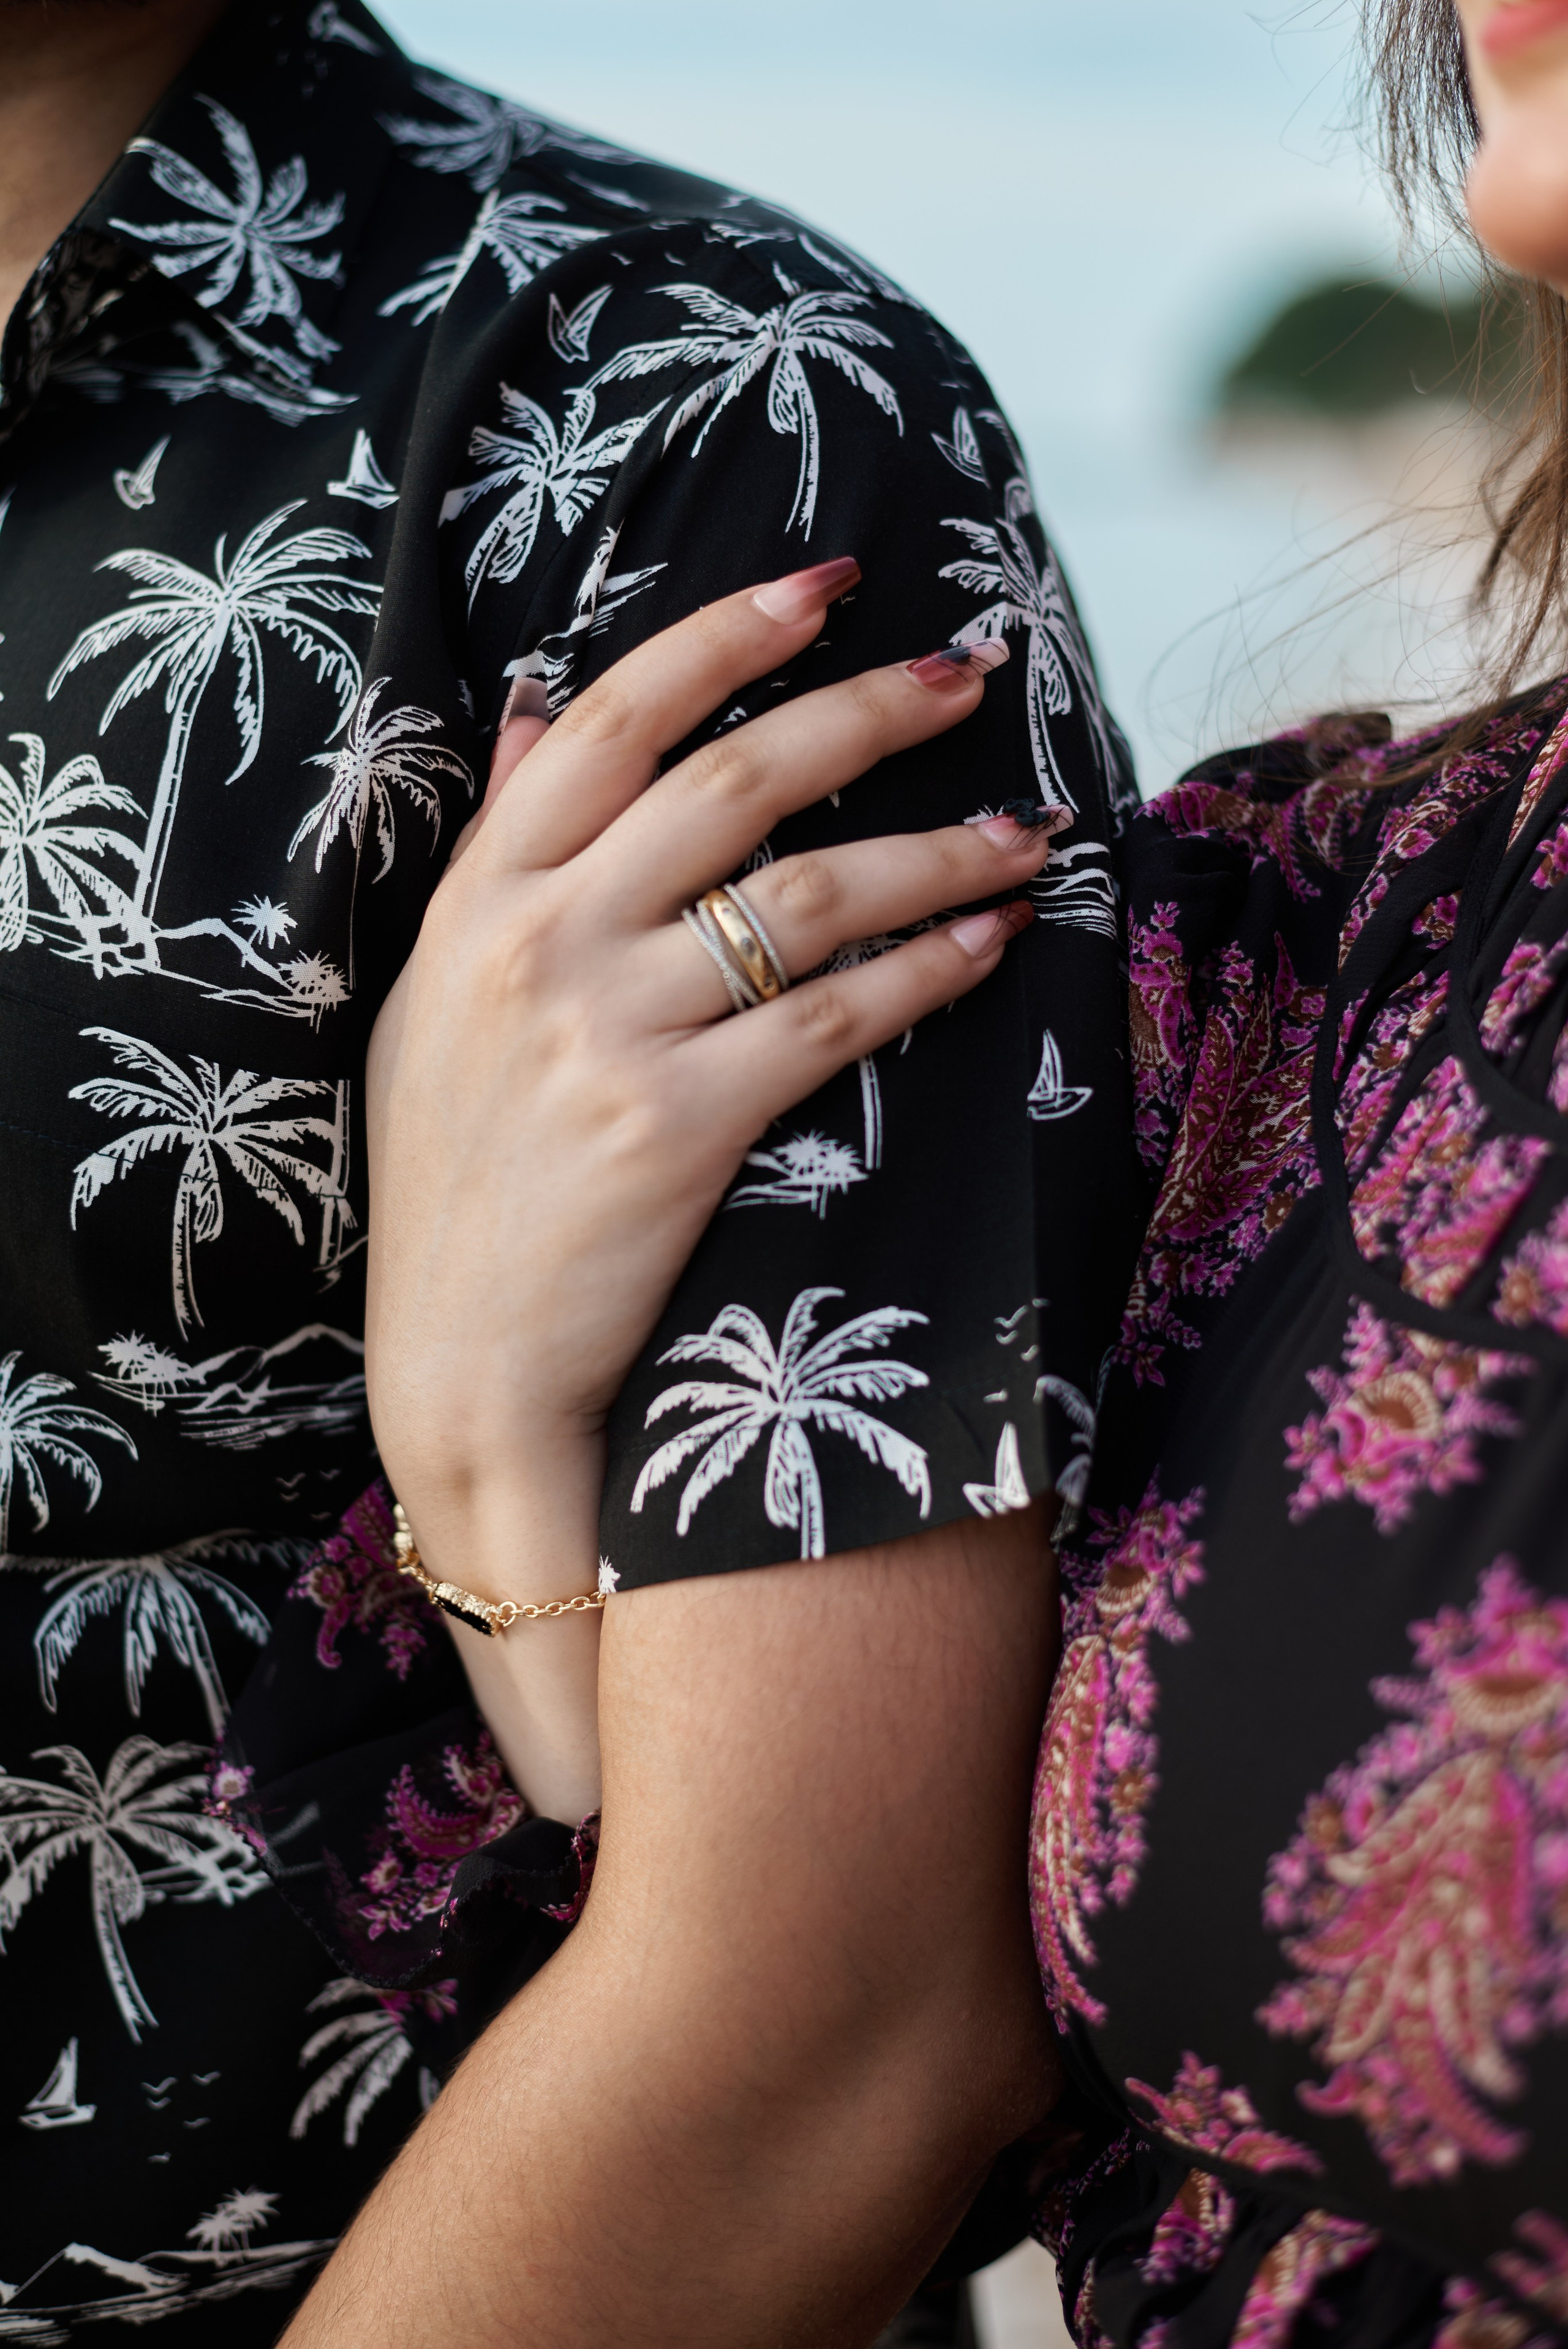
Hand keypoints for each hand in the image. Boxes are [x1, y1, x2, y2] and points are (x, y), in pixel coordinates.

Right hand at [363, 563, 1056, 1808]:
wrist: (466, 1359)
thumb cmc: (455, 1178)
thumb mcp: (437, 996)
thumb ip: (499, 847)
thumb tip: (546, 707)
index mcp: (481, 897)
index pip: (616, 718)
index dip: (728, 633)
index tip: (826, 582)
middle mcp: (543, 942)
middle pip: (735, 779)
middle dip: (870, 709)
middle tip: (972, 670)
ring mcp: (611, 1031)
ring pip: (810, 893)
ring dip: (939, 847)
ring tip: (1029, 825)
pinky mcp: (681, 1125)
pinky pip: (836, 1016)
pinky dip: (927, 969)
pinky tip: (994, 940)